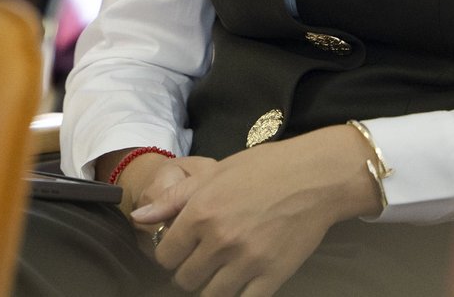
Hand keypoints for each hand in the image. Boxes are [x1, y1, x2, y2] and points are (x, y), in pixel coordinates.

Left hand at [131, 126, 379, 296]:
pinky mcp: (272, 275)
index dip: (168, 255)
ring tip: (218, 273)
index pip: (164, 255)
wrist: (313, 177)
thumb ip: (172, 200)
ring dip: (210, 287)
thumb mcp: (211, 175)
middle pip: (185, 279)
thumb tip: (139, 218)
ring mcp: (247, 260)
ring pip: (210, 295)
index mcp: (200, 213)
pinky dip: (238, 295)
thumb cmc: (262, 169)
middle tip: (199, 262)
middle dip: (187, 273)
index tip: (179, 251)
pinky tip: (240, 284)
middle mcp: (220, 239)